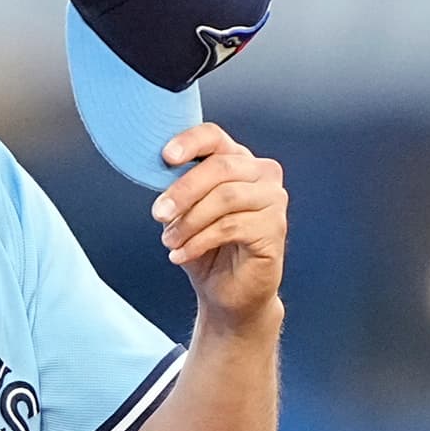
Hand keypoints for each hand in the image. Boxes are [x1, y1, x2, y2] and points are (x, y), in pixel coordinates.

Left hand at [151, 124, 286, 328]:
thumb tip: (155, 171)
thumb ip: (177, 188)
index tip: (165, 156)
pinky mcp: (275, 228)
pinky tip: (181, 254)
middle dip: (183, 191)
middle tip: (159, 213)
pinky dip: (199, 241)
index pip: (214, 137)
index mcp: (237, 160)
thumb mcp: (185, 212)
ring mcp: (273, 200)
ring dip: (189, 222)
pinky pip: (231, 226)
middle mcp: (262, 173)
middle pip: (220, 167)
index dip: (190, 142)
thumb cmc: (207, 247)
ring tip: (170, 241)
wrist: (229, 293)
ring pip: (225, 198)